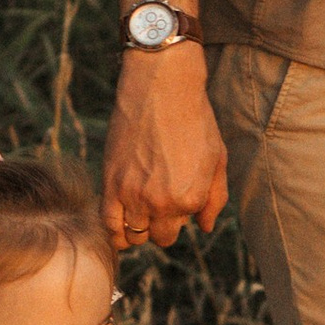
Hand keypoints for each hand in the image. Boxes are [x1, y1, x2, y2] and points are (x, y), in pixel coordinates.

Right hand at [102, 49, 228, 254]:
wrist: (162, 87)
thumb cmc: (195, 120)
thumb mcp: (217, 160)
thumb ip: (214, 199)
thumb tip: (205, 227)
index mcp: (189, 199)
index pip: (177, 230)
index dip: (178, 218)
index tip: (175, 198)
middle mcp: (160, 202)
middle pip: (156, 237)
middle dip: (159, 225)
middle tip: (158, 201)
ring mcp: (132, 194)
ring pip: (130, 235)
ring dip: (136, 227)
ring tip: (140, 209)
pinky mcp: (110, 182)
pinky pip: (107, 223)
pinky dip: (114, 229)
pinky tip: (121, 219)